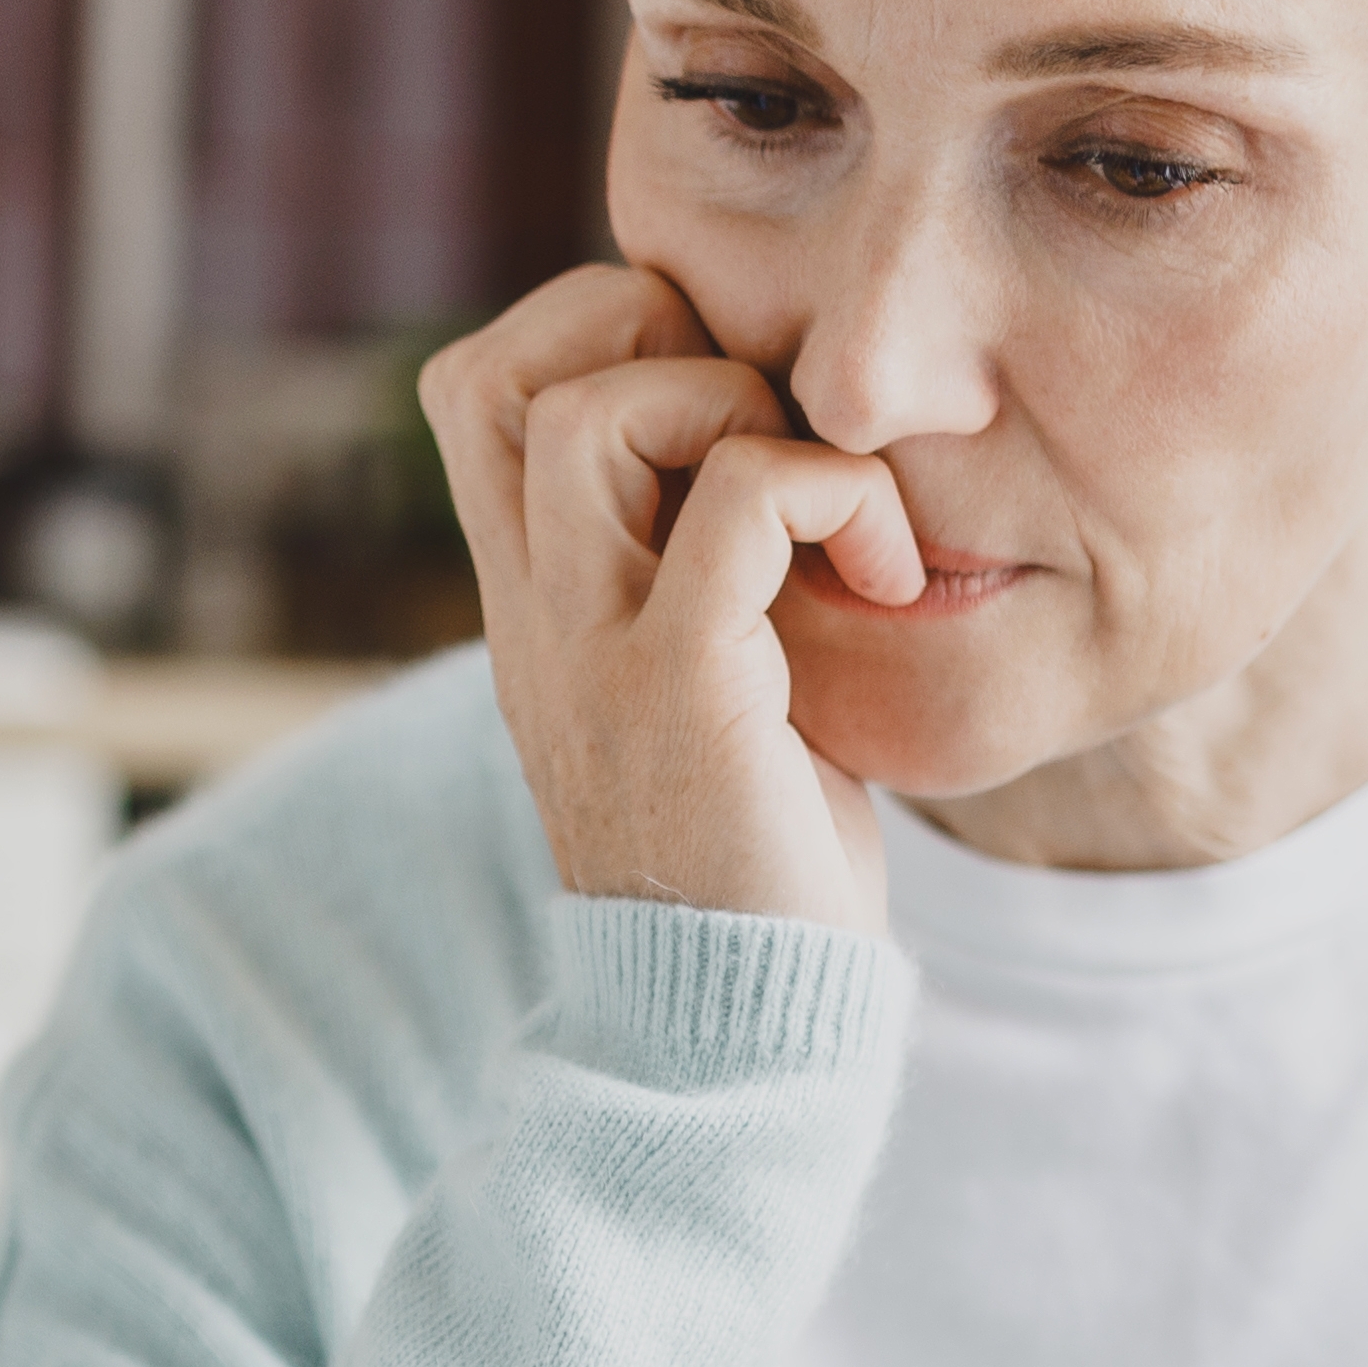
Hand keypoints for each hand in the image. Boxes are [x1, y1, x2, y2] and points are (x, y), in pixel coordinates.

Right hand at [419, 264, 924, 933]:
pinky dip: (834, 495)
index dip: (587, 337)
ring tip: (825, 508)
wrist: (735, 1029)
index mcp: (532, 607)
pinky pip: (739, 500)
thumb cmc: (755, 861)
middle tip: (767, 435)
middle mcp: (533, 616)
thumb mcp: (709, 688)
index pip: (476, 390)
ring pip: (599, 411)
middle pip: (501, 373)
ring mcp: (591, 649)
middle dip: (650, 343)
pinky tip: (891, 576)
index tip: (721, 405)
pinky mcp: (679, 688)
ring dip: (738, 409)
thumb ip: (701, 576)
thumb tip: (781, 461)